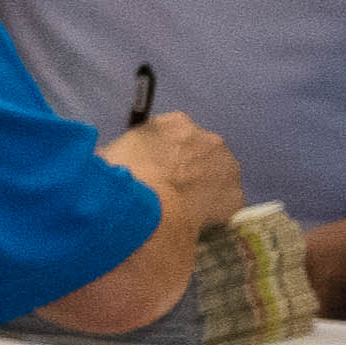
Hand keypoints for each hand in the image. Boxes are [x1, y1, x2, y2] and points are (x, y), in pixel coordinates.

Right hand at [102, 112, 242, 239]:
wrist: (146, 208)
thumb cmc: (120, 177)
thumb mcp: (109, 153)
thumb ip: (123, 152)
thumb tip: (118, 161)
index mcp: (175, 123)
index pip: (173, 134)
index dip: (163, 154)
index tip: (153, 169)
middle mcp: (208, 138)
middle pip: (200, 152)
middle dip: (188, 168)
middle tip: (167, 189)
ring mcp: (226, 167)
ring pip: (217, 176)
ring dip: (204, 187)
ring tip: (181, 208)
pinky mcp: (235, 196)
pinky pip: (224, 203)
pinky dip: (214, 211)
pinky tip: (194, 221)